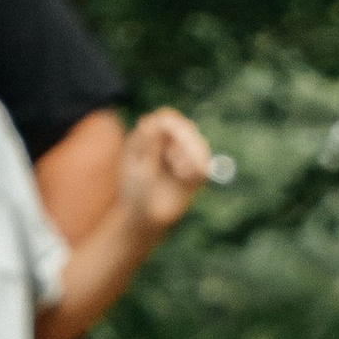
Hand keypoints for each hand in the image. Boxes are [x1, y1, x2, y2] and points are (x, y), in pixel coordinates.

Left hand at [120, 106, 213, 238]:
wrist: (144, 219)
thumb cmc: (135, 193)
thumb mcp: (137, 169)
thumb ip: (146, 147)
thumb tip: (148, 121)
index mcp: (148, 137)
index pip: (166, 119)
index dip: (175, 125)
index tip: (179, 136)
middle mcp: (166, 142)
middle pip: (186, 128)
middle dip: (189, 142)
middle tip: (186, 160)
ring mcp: (180, 155)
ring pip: (198, 144)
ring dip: (194, 156)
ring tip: (182, 174)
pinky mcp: (192, 171)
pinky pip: (203, 163)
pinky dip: (200, 168)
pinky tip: (188, 178)